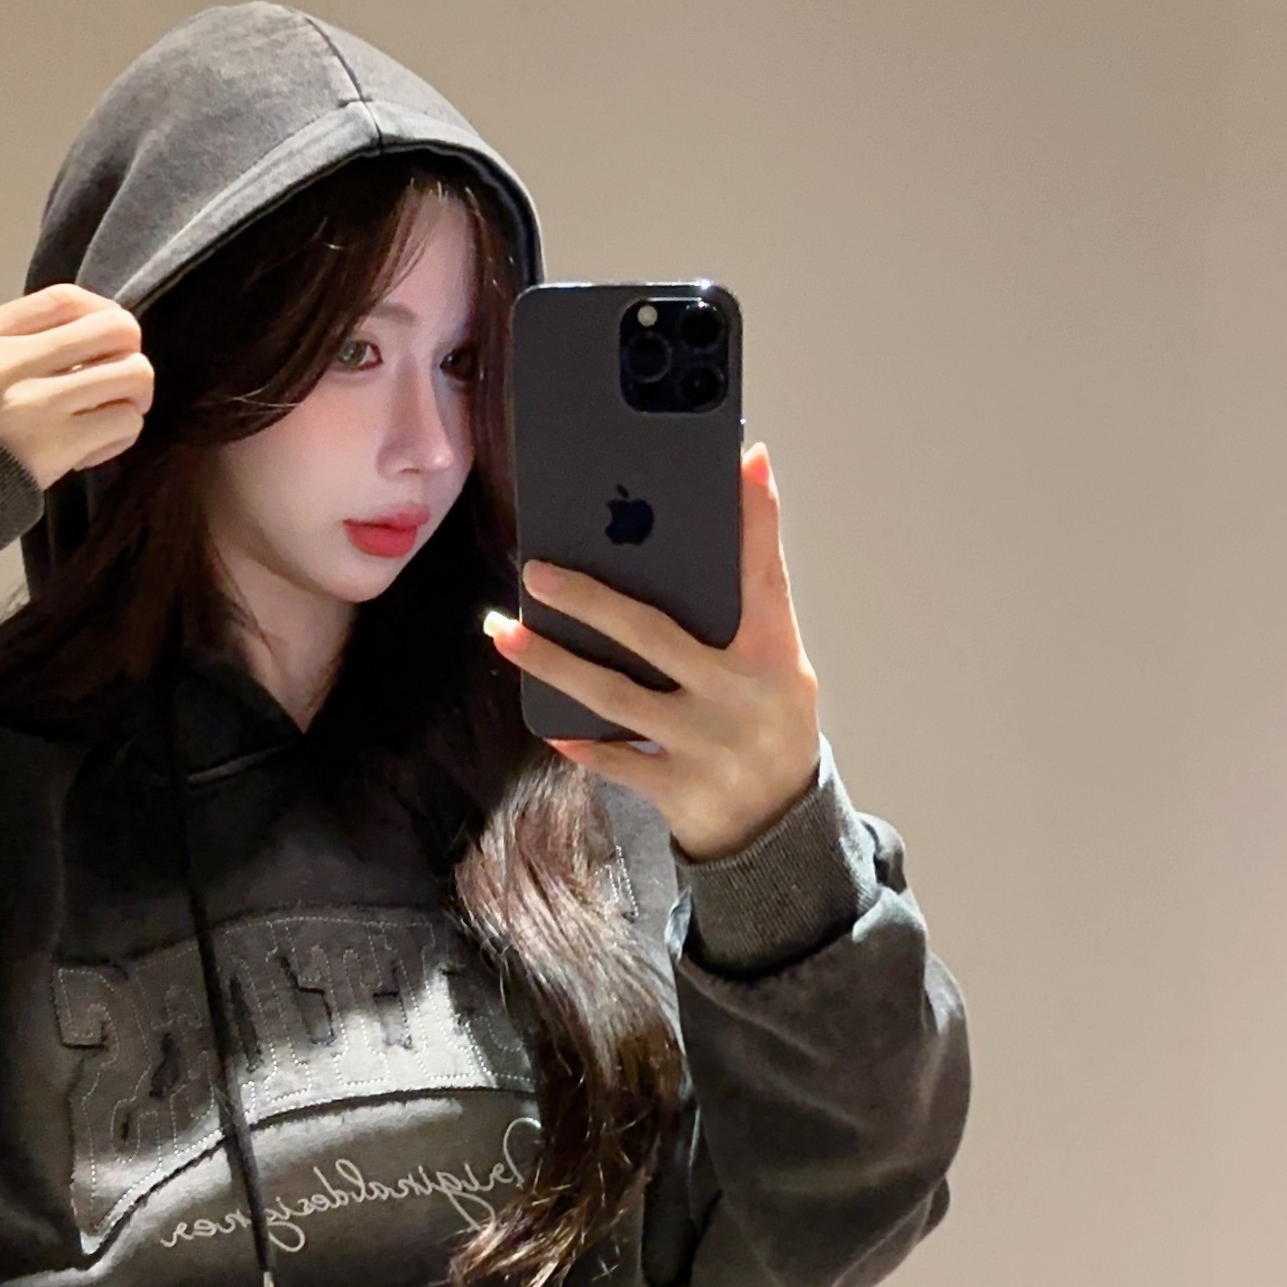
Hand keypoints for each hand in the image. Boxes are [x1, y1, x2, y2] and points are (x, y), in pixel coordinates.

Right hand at [0, 283, 152, 491]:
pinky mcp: (57, 445)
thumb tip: (78, 329)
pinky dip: (121, 434)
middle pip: (114, 328)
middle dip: (128, 350)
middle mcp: (9, 360)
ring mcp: (36, 403)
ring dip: (133, 394)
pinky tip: (96, 445)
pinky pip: (124, 422)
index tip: (103, 336)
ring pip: (133, 374)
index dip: (101, 312)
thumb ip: (6, 337)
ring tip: (111, 411)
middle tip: (117, 375)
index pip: (66, 299)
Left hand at [484, 443, 821, 861]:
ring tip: (507, 633)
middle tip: (535, 570)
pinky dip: (581, 744)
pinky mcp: (679, 789)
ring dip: (554, 664)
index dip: (757, 518)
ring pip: (615, 698)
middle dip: (589, 600)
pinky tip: (547, 723)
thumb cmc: (766, 718)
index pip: (763, 574)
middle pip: (653, 635)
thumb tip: (715, 528)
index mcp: (773, 653)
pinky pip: (615, 763)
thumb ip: (747, 605)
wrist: (779, 826)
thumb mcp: (777, 662)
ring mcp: (706, 744)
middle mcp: (740, 695)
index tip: (745, 460)